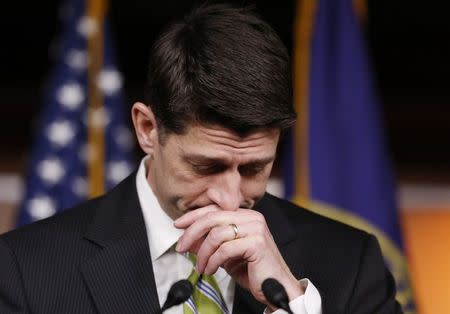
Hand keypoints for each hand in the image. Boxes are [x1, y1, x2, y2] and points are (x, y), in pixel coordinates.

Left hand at [174, 206, 303, 303]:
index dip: (193, 216)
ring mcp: (256, 229)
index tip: (178, 225)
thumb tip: (188, 239)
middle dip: (192, 233)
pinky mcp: (257, 243)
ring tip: (201, 267)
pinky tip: (211, 270)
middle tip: (181, 248)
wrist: (276, 288)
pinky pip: (225, 249)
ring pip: (216, 234)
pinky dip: (213, 261)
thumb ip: (210, 244)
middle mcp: (252, 218)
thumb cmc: (254, 271)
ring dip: (203, 253)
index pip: (215, 210)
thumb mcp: (226, 255)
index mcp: (246, 216)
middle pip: (212, 218)